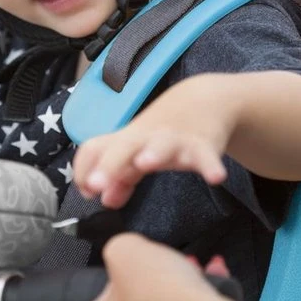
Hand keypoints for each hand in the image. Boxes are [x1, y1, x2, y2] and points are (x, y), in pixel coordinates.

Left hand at [74, 76, 229, 208]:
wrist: (203, 100)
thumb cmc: (163, 132)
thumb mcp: (139, 153)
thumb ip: (121, 178)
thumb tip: (105, 199)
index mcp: (126, 140)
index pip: (95, 148)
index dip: (84, 168)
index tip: (85, 190)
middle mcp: (146, 138)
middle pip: (123, 146)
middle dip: (109, 164)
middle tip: (96, 185)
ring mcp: (175, 139)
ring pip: (162, 145)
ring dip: (153, 153)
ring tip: (145, 163)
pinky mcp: (203, 144)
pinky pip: (206, 156)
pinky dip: (210, 165)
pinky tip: (216, 176)